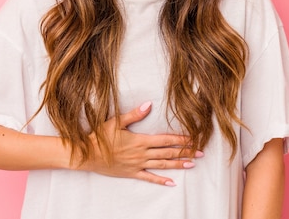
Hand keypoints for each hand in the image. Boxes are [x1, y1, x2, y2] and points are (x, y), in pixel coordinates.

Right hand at [78, 101, 203, 185]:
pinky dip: (161, 181)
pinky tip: (171, 183)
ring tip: (192, 165)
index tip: (193, 139)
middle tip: (200, 153)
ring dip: (178, 165)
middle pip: (168, 152)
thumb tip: (149, 105)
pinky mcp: (132, 173)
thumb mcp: (116, 121)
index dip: (180, 139)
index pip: (165, 140)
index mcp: (140, 140)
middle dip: (185, 152)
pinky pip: (149, 178)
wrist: (88, 155)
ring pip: (162, 165)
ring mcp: (138, 164)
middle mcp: (142, 153)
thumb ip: (134, 114)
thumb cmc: (100, 136)